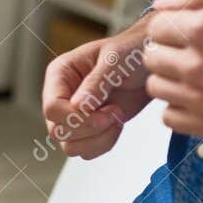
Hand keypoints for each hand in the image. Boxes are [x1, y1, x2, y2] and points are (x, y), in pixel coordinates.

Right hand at [42, 19, 152, 159]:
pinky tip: (117, 124)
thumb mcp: (115, 59)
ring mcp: (73, 115)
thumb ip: (96, 81)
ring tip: (117, 117)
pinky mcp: (88, 129)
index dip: (76, 117)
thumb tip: (79, 105)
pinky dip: (104, 144)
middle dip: (91, 128)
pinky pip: (86, 151)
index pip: (52, 108)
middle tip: (116, 112)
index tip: (106, 114)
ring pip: (70, 146)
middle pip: (58, 131)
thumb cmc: (133, 51)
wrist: (150, 65)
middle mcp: (62, 96)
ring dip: (98, 138)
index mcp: (60, 74)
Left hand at [145, 0, 202, 138]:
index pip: (156, 28)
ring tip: (199, 74)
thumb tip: (160, 5)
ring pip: (156, 88)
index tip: (186, 32)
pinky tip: (202, 96)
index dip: (170, 27)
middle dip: (168, 52)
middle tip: (194, 53)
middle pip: (151, 58)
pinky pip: (168, 117)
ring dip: (171, 79)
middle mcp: (197, 65)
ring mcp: (201, 99)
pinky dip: (179, 107)